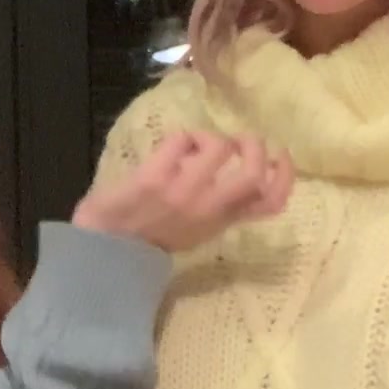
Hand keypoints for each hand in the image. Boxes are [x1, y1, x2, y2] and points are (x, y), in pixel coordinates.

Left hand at [72, 131, 292, 252]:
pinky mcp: (154, 178)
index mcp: (221, 222)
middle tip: (239, 141)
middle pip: (255, 173)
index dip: (285, 175)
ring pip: (219, 148)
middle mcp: (208, 209)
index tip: (281, 157)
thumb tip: (232, 172)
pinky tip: (170, 148)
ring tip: (195, 145)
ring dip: (211, 137)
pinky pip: (180, 139)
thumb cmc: (147, 241)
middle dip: (254, 146)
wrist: (103, 252)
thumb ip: (218, 209)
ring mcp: (182, 193)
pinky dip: (181, 136)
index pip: (271, 202)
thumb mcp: (194, 232)